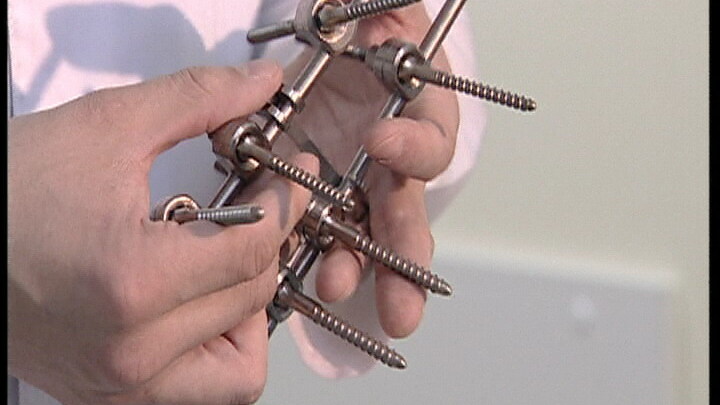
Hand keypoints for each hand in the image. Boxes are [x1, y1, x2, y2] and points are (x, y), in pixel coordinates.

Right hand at [8, 61, 315, 404]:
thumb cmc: (5, 190)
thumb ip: (196, 99)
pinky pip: (201, 392)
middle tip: (261, 204)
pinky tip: (201, 303)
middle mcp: (130, 350)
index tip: (293, 179)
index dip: (287, 204)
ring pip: (241, 367)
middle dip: (270, 241)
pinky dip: (220, 351)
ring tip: (227, 263)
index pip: (255, 247)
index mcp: (131, 281)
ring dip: (251, 309)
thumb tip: (260, 83)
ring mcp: (120, 383)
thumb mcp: (104, 128)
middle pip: (253, 296)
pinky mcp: (109, 395)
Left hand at [287, 3, 458, 337]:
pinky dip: (303, 258)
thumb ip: (388, 13)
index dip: (412, 145)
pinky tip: (291, 282)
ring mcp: (352, 187)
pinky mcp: (312, 199)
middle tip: (402, 303)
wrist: (333, 54)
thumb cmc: (365, 37)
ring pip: (361, 239)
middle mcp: (388, 165)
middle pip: (404, 215)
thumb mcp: (380, 14)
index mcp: (415, 120)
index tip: (382, 142)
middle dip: (402, 257)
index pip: (428, 140)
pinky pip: (312, 235)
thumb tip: (388, 8)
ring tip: (334, 290)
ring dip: (353, 270)